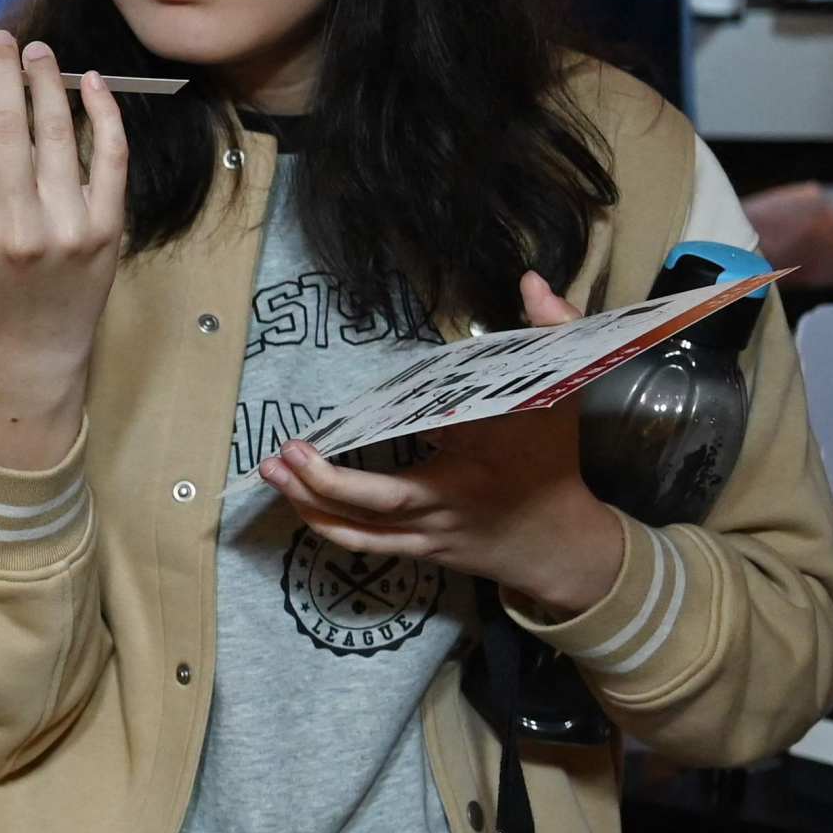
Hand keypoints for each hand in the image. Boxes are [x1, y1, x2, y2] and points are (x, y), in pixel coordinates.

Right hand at [0, 34, 127, 467]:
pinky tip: (88, 84)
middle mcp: (15, 228)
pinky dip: (100, 113)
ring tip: (37, 53)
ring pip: (56, 133)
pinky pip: (106, 155)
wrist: (31, 354)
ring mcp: (66, 228)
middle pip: (7, 126)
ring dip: (45, 81)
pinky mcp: (106, 229)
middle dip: (1, 71)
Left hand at [261, 272, 626, 618]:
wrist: (561, 543)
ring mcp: (424, 539)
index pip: (400, 480)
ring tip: (271, 473)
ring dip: (308, 507)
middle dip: (317, 486)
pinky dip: (327, 524)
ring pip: (357, 536)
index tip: (312, 439)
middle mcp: (439, 514)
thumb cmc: (552, 462)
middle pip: (369, 513)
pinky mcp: (416, 551)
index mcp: (465, 477)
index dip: (351, 469)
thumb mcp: (562, 395)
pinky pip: (364, 544)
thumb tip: (532, 280)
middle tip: (278, 454)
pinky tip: (299, 498)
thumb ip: (552, 334)